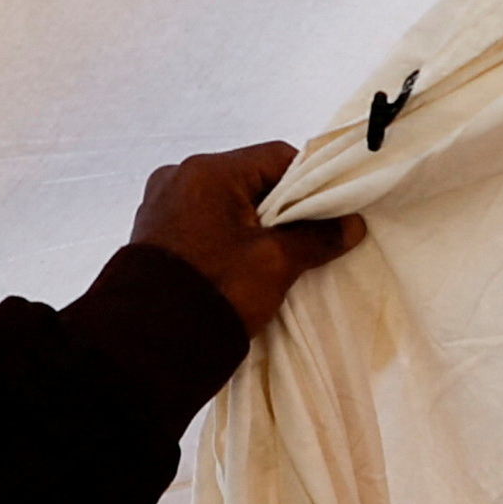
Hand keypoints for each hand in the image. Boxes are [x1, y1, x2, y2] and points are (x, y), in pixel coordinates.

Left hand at [132, 140, 360, 338]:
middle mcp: (178, 176)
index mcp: (206, 171)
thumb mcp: (275, 262)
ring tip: (273, 257)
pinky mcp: (153, 233)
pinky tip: (240, 264)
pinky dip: (226, 236)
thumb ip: (316, 237)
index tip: (328, 214)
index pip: (276, 157)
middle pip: (249, 178)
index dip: (310, 182)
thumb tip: (350, 225)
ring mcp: (161, 204)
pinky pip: (203, 222)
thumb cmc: (217, 290)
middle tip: (305, 240)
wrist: (152, 346)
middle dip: (281, 208)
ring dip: (253, 224)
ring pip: (226, 202)